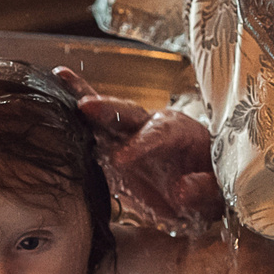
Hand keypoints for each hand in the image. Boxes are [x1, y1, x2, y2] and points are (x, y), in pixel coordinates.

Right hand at [54, 66, 226, 230]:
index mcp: (181, 133)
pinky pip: (91, 131)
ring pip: (105, 116)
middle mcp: (152, 127)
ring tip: (59, 79)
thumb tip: (183, 190)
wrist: (199, 194)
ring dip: (83, 100)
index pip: (160, 133)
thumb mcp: (219, 194)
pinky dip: (73, 115)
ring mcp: (128, 137)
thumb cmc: (211, 189)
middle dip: (108, 109)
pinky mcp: (111, 151)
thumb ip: (205, 190)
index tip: (123, 159)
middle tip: (86, 106)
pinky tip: (54, 91)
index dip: (142, 144)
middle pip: (129, 114)